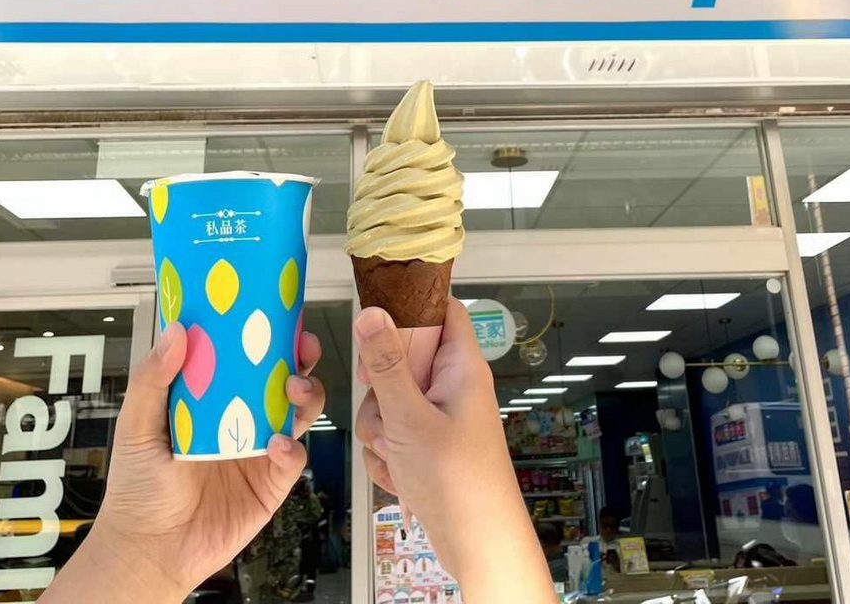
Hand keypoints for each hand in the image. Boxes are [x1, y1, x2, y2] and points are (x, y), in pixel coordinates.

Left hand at [43, 323, 324, 603]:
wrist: (148, 550)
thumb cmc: (137, 488)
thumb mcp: (136, 427)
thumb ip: (153, 380)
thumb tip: (175, 332)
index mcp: (214, 398)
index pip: (246, 357)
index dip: (266, 334)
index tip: (278, 311)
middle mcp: (242, 418)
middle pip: (284, 378)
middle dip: (300, 358)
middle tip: (303, 346)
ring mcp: (260, 449)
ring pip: (298, 413)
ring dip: (306, 396)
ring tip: (295, 392)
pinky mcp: (271, 484)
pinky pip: (293, 459)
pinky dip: (292, 448)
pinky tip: (278, 445)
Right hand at [355, 299, 555, 602]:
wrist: (476, 543)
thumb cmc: (456, 480)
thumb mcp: (410, 418)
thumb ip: (387, 365)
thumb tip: (373, 311)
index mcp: (461, 366)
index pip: (442, 310)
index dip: (409, 306)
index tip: (376, 324)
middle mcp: (451, 386)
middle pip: (401, 359)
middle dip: (380, 391)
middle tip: (387, 415)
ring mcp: (439, 416)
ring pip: (388, 401)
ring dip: (380, 430)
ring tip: (397, 455)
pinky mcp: (427, 444)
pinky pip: (392, 433)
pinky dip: (387, 455)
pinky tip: (399, 476)